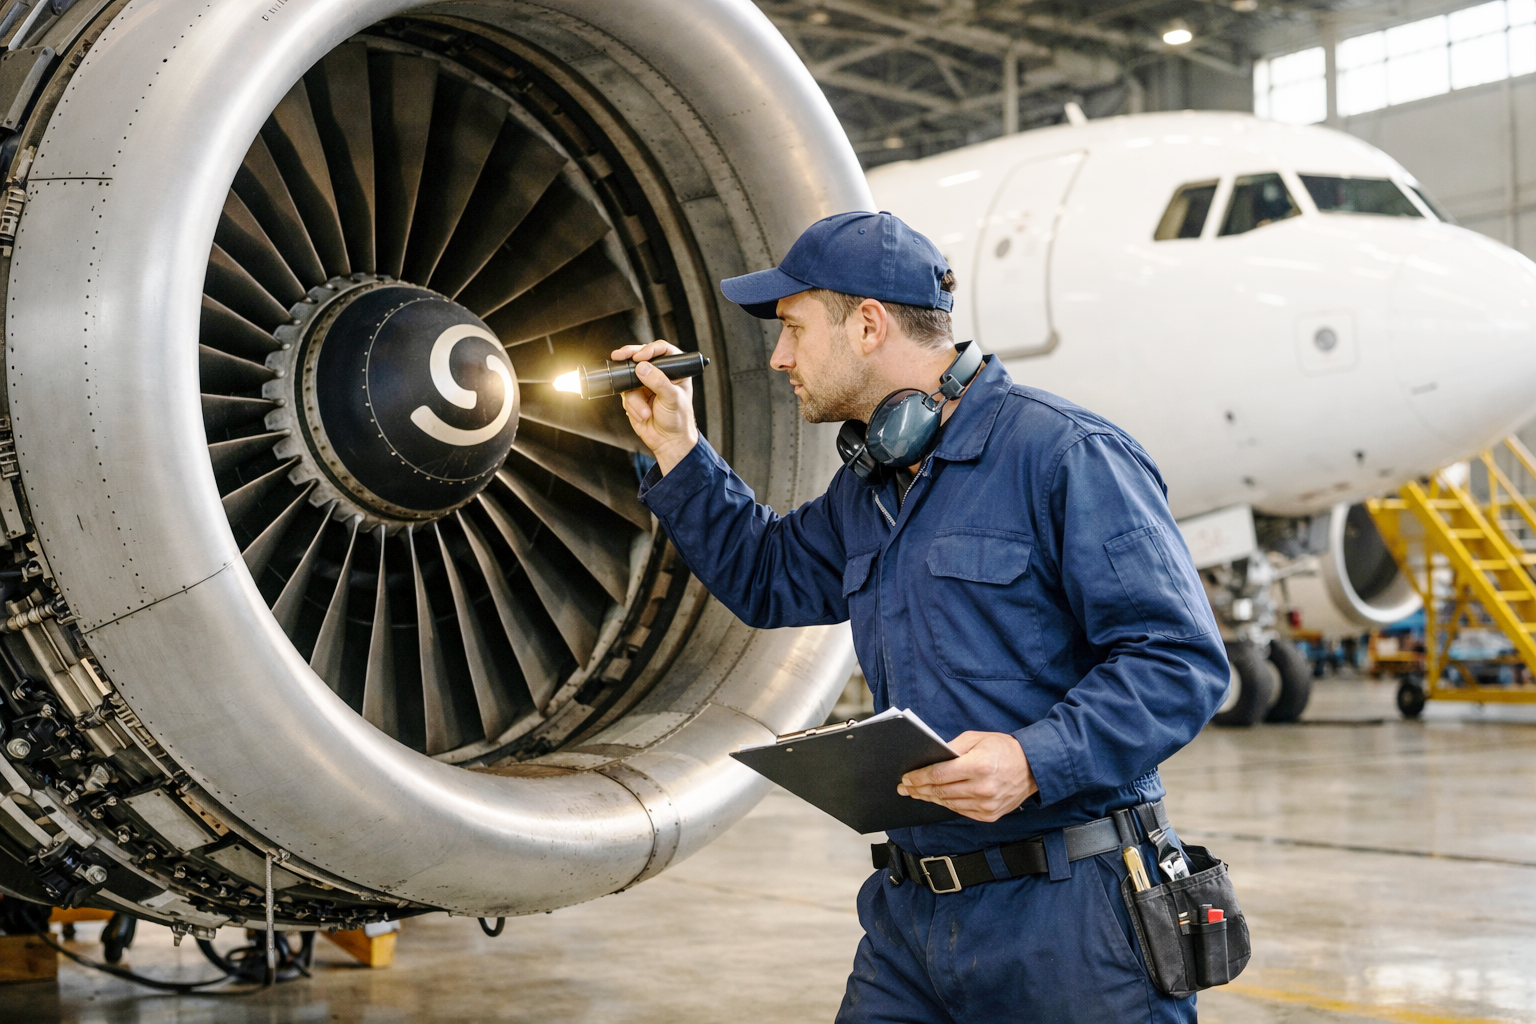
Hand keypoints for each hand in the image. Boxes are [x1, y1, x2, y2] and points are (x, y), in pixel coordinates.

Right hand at [612, 340, 698, 474]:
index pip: (662, 350)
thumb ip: (659, 382)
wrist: (668, 441)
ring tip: (646, 413)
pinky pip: (625, 395)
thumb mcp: (672, 399)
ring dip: (635, 399)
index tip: (640, 356)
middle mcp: (659, 374)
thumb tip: (643, 367)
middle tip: (619, 356)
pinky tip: (643, 415)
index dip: (649, 349)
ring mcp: (644, 384)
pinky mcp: (633, 396)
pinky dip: (632, 406)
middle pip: (640, 357)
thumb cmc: (679, 420)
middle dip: (629, 357)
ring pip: (629, 379)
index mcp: (674, 370)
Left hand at [897, 732, 1037, 822]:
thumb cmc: (1004, 749)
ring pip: (948, 803)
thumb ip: (953, 748)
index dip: (919, 777)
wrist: (1033, 767)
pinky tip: (936, 799)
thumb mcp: (977, 738)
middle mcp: (983, 788)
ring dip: (929, 798)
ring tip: (916, 793)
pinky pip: (960, 811)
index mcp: (979, 766)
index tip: (906, 778)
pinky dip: (946, 804)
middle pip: (941, 791)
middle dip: (919, 788)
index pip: (939, 774)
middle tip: (904, 787)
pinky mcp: (989, 815)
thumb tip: (931, 759)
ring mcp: (986, 804)